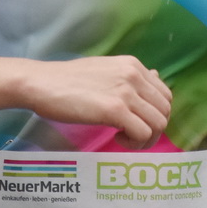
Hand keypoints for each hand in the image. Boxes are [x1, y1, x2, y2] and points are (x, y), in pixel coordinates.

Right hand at [18, 56, 172, 149]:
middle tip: (132, 135)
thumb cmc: (67, 80)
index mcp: (133, 65)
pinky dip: (134, 142)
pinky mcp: (114, 110)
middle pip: (165, 111)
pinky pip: (142, 133)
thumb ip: (129, 76)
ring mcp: (125, 92)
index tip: (136, 121)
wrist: (41, 83)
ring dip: (145, 138)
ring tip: (124, 138)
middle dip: (153, 129)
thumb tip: (155, 77)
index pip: (164, 94)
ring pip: (158, 124)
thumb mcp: (105, 70)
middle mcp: (134, 75)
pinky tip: (117, 138)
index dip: (155, 114)